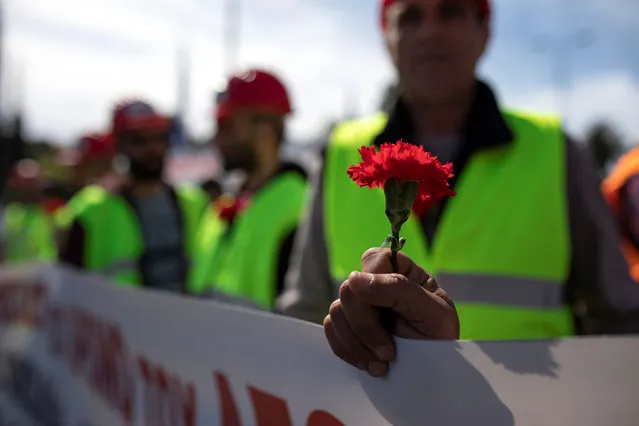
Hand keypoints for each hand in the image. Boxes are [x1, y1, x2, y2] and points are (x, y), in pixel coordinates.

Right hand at [323, 248, 458, 376]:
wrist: (435, 372)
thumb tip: (354, 279)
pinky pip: (330, 330)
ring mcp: (359, 306)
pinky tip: (369, 363)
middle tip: (388, 352)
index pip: (373, 260)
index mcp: (400, 271)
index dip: (373, 283)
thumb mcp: (434, 312)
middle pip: (349, 290)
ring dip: (357, 343)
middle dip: (366, 326)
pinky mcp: (347, 326)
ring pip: (336, 312)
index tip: (388, 314)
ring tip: (381, 364)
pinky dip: (347, 350)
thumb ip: (399, 289)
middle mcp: (376, 284)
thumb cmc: (441, 338)